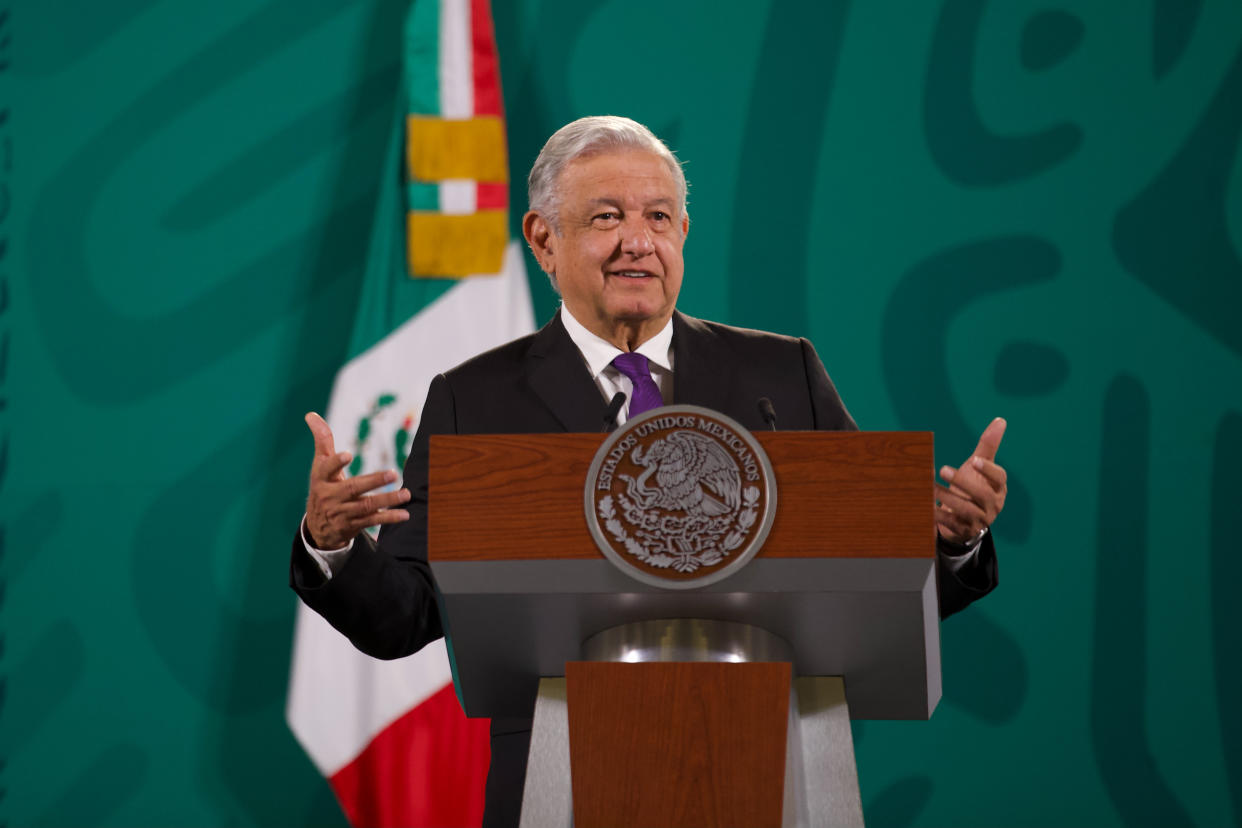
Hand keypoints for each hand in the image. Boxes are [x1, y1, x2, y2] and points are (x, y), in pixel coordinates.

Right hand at [304, 412, 410, 548]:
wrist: (317, 527)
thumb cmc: (323, 487)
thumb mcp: (319, 466)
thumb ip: (322, 441)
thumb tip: (311, 414)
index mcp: (321, 479)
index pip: (326, 469)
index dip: (336, 463)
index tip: (348, 454)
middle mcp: (331, 496)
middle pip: (353, 488)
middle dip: (373, 481)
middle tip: (393, 473)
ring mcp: (342, 512)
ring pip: (366, 506)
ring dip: (387, 500)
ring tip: (406, 494)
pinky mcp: (353, 525)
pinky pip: (372, 521)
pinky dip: (389, 518)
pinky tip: (404, 514)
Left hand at [935, 417, 1006, 544]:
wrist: (963, 518)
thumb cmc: (973, 486)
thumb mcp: (979, 467)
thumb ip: (988, 446)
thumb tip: (1000, 420)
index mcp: (998, 488)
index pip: (999, 478)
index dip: (988, 470)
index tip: (974, 460)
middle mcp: (992, 505)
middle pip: (983, 495)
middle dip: (963, 482)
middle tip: (943, 469)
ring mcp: (979, 520)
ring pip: (966, 510)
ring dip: (946, 497)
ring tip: (929, 486)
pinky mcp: (964, 530)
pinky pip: (951, 523)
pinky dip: (937, 514)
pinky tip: (925, 505)